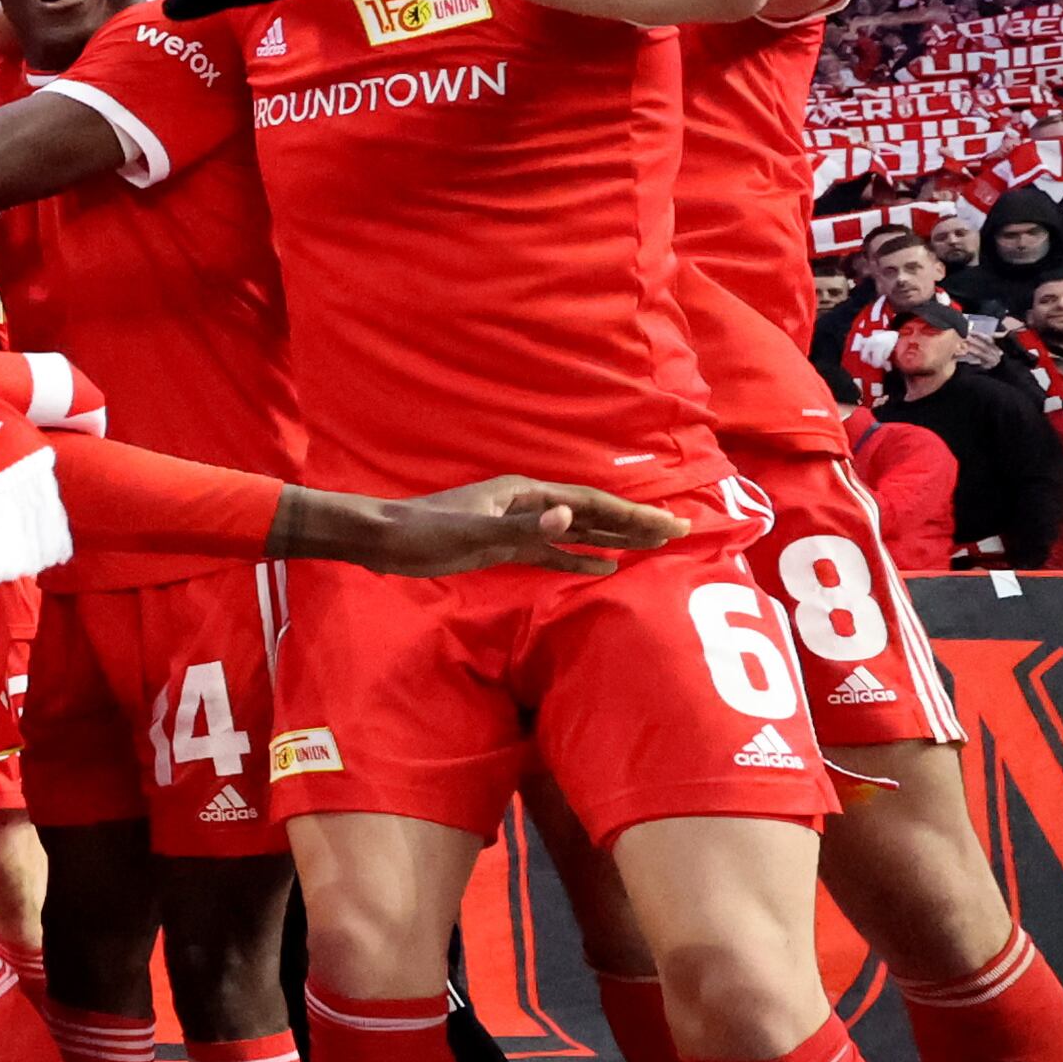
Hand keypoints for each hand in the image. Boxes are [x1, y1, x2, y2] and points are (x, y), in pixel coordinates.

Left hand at [339, 476, 693, 578]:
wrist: (383, 540)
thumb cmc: (422, 532)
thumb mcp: (471, 530)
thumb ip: (521, 528)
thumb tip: (569, 517)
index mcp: (526, 494)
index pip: (591, 503)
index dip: (631, 514)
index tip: (668, 522)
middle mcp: (528, 505)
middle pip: (592, 513)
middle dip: (635, 521)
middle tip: (680, 530)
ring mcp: (518, 526)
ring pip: (578, 531)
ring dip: (614, 538)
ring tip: (654, 544)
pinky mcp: (504, 548)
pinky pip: (553, 553)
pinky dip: (579, 559)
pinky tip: (603, 567)